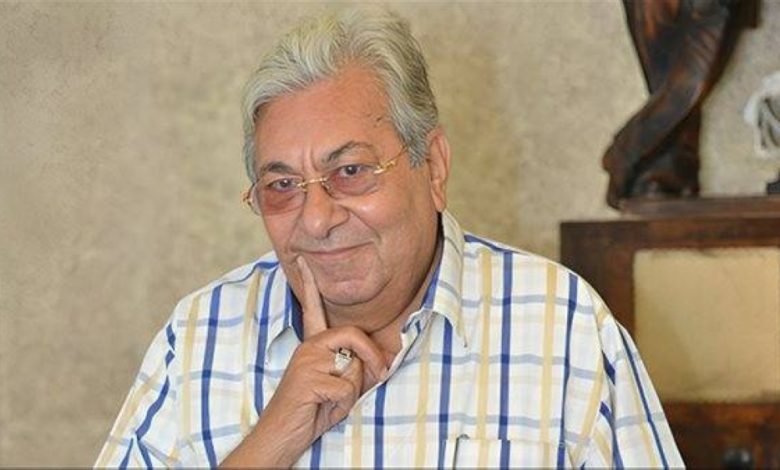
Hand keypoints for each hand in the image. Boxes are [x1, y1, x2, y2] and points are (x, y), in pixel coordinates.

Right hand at [220, 257, 385, 467]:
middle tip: (378, 376)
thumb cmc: (312, 410)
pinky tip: (323, 408)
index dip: (309, 281)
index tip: (301, 258)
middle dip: (372, 359)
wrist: (281, 435)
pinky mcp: (307, 379)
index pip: (313, 308)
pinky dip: (342, 405)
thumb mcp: (340, 386)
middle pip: (354, 335)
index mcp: (313, 344)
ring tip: (329, 401)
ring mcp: (306, 361)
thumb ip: (356, 368)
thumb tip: (381, 360)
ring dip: (351, 392)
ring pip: (353, 368)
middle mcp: (308, 346)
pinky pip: (346, 389)